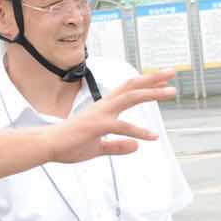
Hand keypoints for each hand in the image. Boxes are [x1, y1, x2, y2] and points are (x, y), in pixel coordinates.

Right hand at [47, 70, 175, 162]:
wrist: (48, 145)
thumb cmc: (68, 144)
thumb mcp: (98, 148)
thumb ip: (117, 146)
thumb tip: (135, 147)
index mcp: (104, 107)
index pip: (128, 89)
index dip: (145, 82)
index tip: (162, 78)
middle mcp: (104, 105)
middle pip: (132, 86)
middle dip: (153, 79)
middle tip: (172, 73)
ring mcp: (101, 114)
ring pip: (131, 97)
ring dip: (152, 93)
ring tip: (170, 92)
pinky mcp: (98, 126)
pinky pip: (122, 127)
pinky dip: (139, 131)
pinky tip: (152, 137)